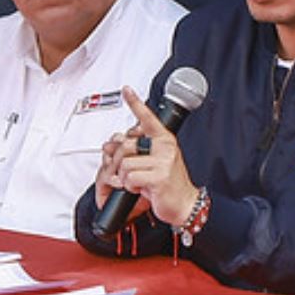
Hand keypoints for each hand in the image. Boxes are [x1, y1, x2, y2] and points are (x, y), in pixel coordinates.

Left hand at [92, 86, 199, 225]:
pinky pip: (130, 178)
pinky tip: (141, 189)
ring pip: (125, 164)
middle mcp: (165, 147)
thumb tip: (109, 145)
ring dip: (126, 178)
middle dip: (120, 162)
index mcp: (164, 139)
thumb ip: (135, 150)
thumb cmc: (168, 183)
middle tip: (128, 173)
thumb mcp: (153, 162)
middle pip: (126, 145)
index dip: (135, 103)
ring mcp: (163, 162)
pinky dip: (130, 187)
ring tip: (139, 182)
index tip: (126, 90)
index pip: (147, 118)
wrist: (185, 204)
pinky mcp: (159, 178)